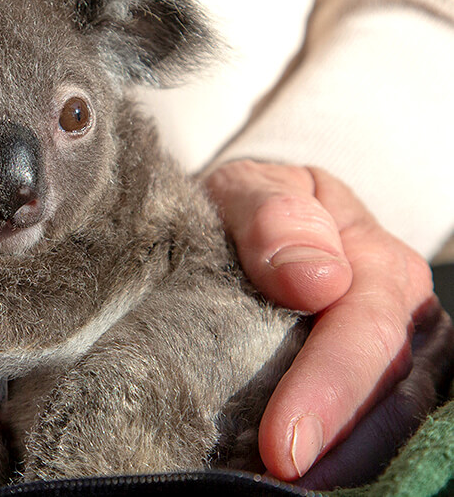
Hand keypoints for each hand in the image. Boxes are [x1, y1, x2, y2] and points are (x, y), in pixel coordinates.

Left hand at [204, 160, 453, 488]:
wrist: (257, 219)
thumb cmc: (254, 208)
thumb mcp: (250, 189)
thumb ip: (274, 217)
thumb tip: (316, 279)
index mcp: (377, 264)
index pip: (364, 333)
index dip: (327, 392)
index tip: (283, 445)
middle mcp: (404, 318)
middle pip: (389, 397)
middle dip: (339, 452)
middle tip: (281, 489)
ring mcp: (398, 361)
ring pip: (392, 428)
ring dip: (345, 469)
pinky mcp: (377, 392)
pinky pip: (375, 435)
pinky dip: (346, 465)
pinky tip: (304, 488)